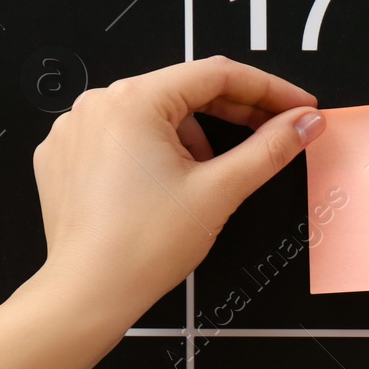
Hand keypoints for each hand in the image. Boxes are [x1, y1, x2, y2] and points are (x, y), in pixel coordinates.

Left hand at [30, 56, 324, 325]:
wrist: (87, 294)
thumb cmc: (142, 247)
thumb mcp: (220, 191)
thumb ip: (270, 149)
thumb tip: (304, 123)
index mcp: (134, 101)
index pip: (217, 74)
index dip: (269, 89)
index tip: (299, 107)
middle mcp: (97, 104)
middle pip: (184, 90)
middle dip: (236, 112)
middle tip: (277, 132)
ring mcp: (75, 128)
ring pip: (155, 114)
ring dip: (194, 134)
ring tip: (211, 176)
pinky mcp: (65, 155)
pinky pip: (123, 135)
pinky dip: (155, 149)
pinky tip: (169, 183)